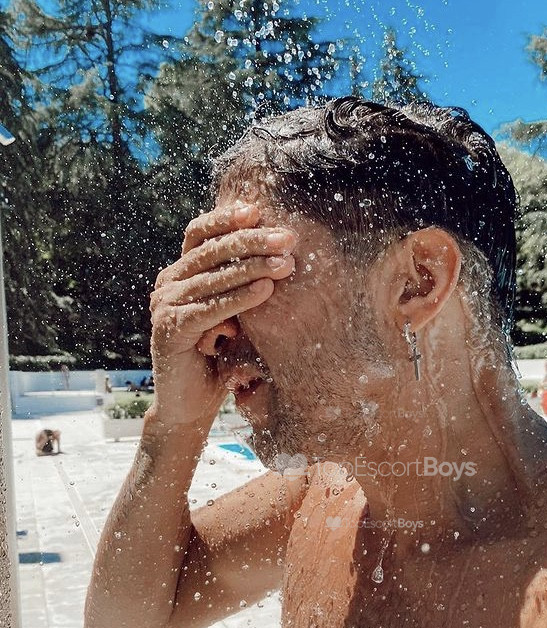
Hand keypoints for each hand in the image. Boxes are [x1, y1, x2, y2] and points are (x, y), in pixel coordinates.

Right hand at [149, 202, 296, 426]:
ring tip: (285, 264)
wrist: (190, 404)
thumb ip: (245, 285)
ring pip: (212, 277)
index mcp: (181, 273)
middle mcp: (168, 283)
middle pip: (211, 251)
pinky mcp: (169, 330)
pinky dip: (238, 298)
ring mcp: (165, 305)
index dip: (226, 219)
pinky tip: (265, 291)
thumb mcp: (237, 315)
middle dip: (252, 241)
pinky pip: (209, 308)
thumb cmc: (221, 358)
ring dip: (252, 267)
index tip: (258, 209)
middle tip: (287, 238)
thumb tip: (285, 254)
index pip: (200, 234)